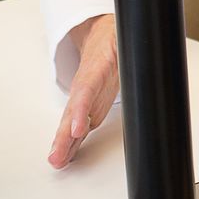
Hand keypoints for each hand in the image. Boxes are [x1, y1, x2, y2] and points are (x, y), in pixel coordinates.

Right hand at [49, 15, 118, 167]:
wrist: (99, 38)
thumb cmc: (110, 42)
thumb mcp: (122, 40)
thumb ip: (127, 46)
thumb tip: (142, 46)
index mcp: (94, 71)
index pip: (85, 92)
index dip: (80, 111)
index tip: (76, 130)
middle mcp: (84, 89)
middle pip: (71, 114)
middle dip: (63, 137)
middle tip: (57, 156)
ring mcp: (83, 101)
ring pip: (70, 124)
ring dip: (63, 144)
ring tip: (56, 161)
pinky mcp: (88, 110)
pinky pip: (76, 128)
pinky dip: (70, 143)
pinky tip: (64, 157)